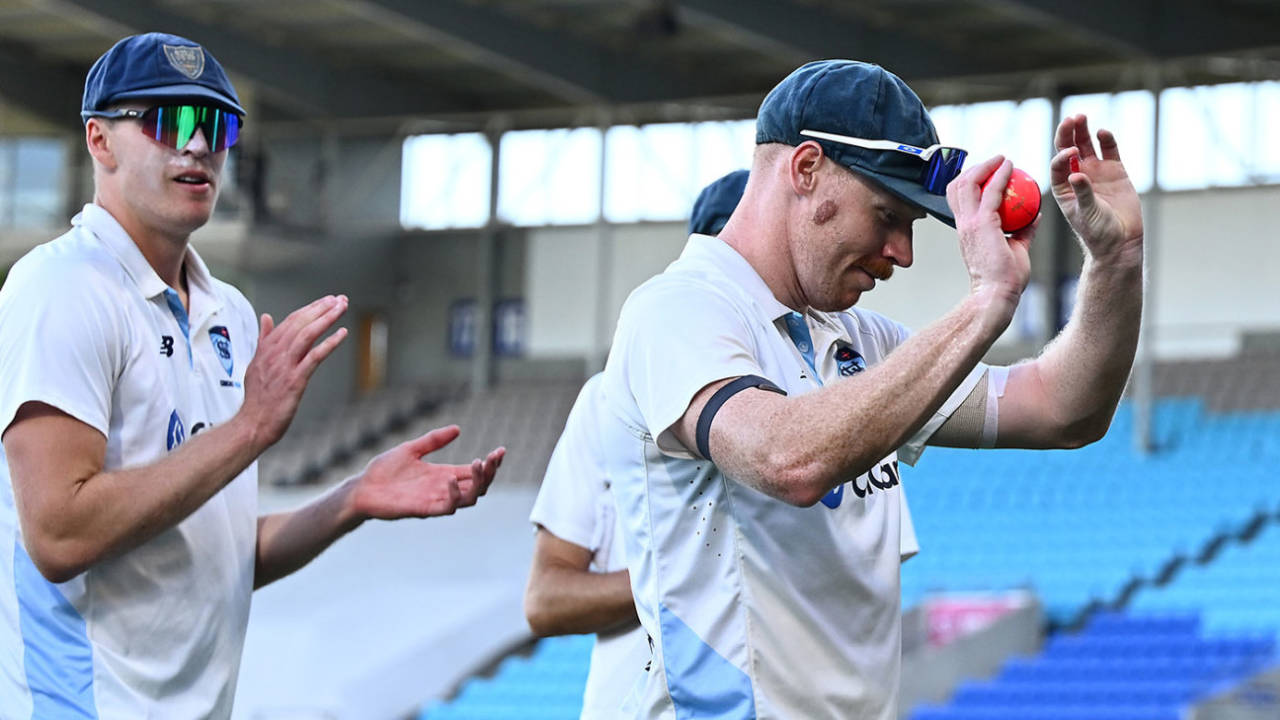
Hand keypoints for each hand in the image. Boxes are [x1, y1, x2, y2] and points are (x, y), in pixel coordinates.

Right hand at [238, 295, 348, 450]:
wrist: (253, 424)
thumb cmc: (257, 398)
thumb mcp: (256, 363)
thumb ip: (263, 340)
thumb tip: (266, 318)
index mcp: (267, 348)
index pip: (291, 321)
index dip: (310, 308)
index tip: (326, 300)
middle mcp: (275, 353)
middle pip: (300, 323)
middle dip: (321, 308)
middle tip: (339, 299)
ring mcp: (285, 366)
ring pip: (307, 334)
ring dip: (326, 319)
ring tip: (342, 308)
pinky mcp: (295, 380)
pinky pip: (314, 356)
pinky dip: (329, 343)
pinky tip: (342, 334)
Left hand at [349, 425, 504, 519]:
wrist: (362, 488)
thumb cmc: (383, 471)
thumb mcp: (411, 449)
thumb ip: (434, 440)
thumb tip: (458, 429)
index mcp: (443, 474)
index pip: (475, 472)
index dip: (491, 463)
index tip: (501, 450)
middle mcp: (444, 489)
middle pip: (479, 486)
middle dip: (490, 472)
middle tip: (493, 457)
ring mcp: (436, 500)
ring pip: (470, 498)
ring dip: (479, 483)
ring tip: (480, 464)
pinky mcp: (424, 509)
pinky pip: (447, 507)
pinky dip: (454, 495)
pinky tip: (450, 479)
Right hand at [946, 155, 1036, 316]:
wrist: (996, 294)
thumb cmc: (1005, 278)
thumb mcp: (1015, 249)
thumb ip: (1023, 231)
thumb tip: (1035, 216)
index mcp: (966, 230)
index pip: (959, 198)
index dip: (970, 180)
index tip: (989, 172)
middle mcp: (963, 224)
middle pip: (958, 185)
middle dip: (975, 167)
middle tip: (996, 161)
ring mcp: (970, 223)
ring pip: (968, 183)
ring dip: (985, 166)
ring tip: (1002, 160)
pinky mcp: (982, 224)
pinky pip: (990, 192)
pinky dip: (999, 176)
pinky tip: (1010, 167)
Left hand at [1051, 114, 1143, 261]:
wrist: (1121, 241)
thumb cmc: (1097, 232)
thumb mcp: (1086, 214)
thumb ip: (1083, 193)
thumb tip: (1076, 174)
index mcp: (1063, 188)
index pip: (1058, 165)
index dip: (1062, 156)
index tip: (1072, 153)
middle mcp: (1076, 176)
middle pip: (1068, 150)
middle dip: (1067, 134)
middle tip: (1071, 118)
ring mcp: (1095, 172)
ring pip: (1086, 145)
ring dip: (1082, 131)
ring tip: (1081, 116)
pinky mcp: (1115, 171)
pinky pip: (1109, 150)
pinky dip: (1106, 140)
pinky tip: (1103, 131)